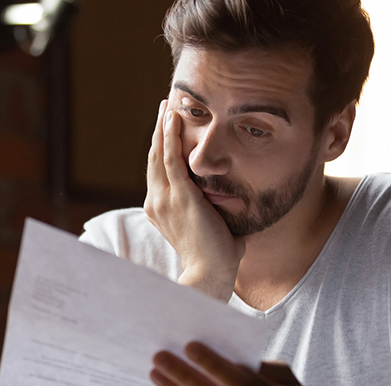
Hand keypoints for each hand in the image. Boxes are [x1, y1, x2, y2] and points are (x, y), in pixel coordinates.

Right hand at [144, 100, 245, 301]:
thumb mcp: (213, 227)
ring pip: (159, 153)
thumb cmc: (217, 258)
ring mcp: (165, 198)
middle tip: (164, 107)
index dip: (162, 148)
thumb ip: (218, 212)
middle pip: (154, 157)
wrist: (210, 275)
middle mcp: (156, 202)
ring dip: (163, 126)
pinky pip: (171, 159)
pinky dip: (170, 136)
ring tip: (166, 104)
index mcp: (160, 209)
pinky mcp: (179, 196)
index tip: (167, 128)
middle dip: (159, 130)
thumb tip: (236, 202)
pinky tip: (172, 117)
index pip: (159, 171)